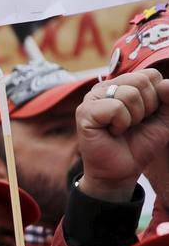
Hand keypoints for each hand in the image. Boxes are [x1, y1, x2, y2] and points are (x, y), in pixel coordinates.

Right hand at [76, 69, 168, 201]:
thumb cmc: (139, 144)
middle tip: (134, 123)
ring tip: (122, 128)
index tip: (146, 116)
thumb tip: (166, 84)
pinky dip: (121, 124)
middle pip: (140, 81)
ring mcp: (92, 99)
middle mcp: (105, 87)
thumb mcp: (163, 120)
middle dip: (147, 107)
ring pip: (129, 94)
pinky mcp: (84, 112)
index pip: (150, 75)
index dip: (157, 97)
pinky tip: (112, 132)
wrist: (122, 170)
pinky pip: (115, 108)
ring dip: (134, 118)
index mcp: (122, 85)